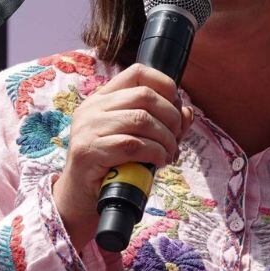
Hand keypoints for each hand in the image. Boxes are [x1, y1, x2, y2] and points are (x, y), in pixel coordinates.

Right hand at [52, 64, 193, 248]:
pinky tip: (158, 162)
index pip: (137, 73)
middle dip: (171, 117)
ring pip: (142, 119)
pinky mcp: (89, 151)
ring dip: (165, 139)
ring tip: (169, 154)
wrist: (81, 197)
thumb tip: (188, 112)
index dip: (165, 84)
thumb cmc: (113, 166)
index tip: (177, 106)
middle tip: (176, 139)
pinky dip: (154, 153)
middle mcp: (92, 108)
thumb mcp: (138, 138)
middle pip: (145, 95)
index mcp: (102, 98)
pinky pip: (133, 145)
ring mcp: (87, 128)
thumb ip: (162, 123)